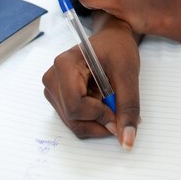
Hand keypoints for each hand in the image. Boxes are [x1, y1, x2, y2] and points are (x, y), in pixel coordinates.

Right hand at [42, 17, 140, 149]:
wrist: (113, 38)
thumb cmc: (118, 48)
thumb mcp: (128, 74)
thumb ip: (128, 107)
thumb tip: (127, 141)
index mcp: (65, 64)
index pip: (75, 105)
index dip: (99, 115)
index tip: (118, 112)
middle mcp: (52, 78)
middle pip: (73, 118)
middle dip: (100, 121)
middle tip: (120, 110)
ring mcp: (53, 89)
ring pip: (74, 123)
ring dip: (97, 121)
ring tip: (110, 99)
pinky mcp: (58, 97)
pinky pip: (74, 120)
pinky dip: (93, 119)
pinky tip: (102, 101)